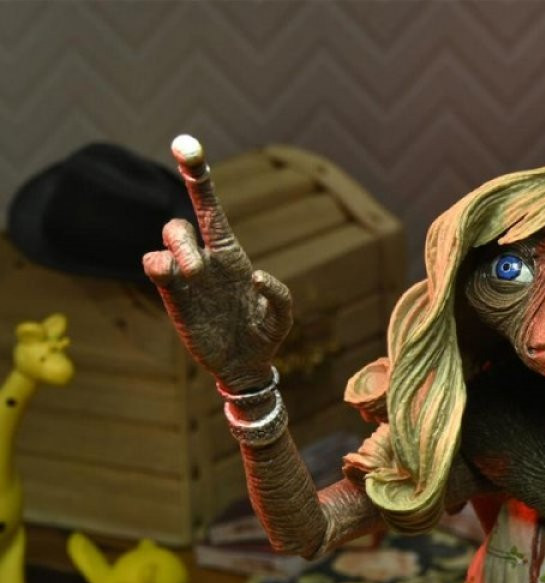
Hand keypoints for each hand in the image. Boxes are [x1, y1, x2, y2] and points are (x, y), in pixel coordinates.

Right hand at [143, 135, 292, 392]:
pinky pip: (155, 267)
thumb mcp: (281, 317)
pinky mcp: (174, 297)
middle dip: (182, 235)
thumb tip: (257, 277)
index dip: (196, 176)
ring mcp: (185, 277)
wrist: (245, 367)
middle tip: (197, 268)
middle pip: (180, 225)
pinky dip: (159, 266)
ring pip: (166, 241)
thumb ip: (279, 295)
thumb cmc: (263, 335)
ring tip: (191, 274)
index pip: (210, 207)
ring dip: (175, 250)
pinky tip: (171, 277)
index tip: (185, 146)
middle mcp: (204, 259)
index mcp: (230, 253)